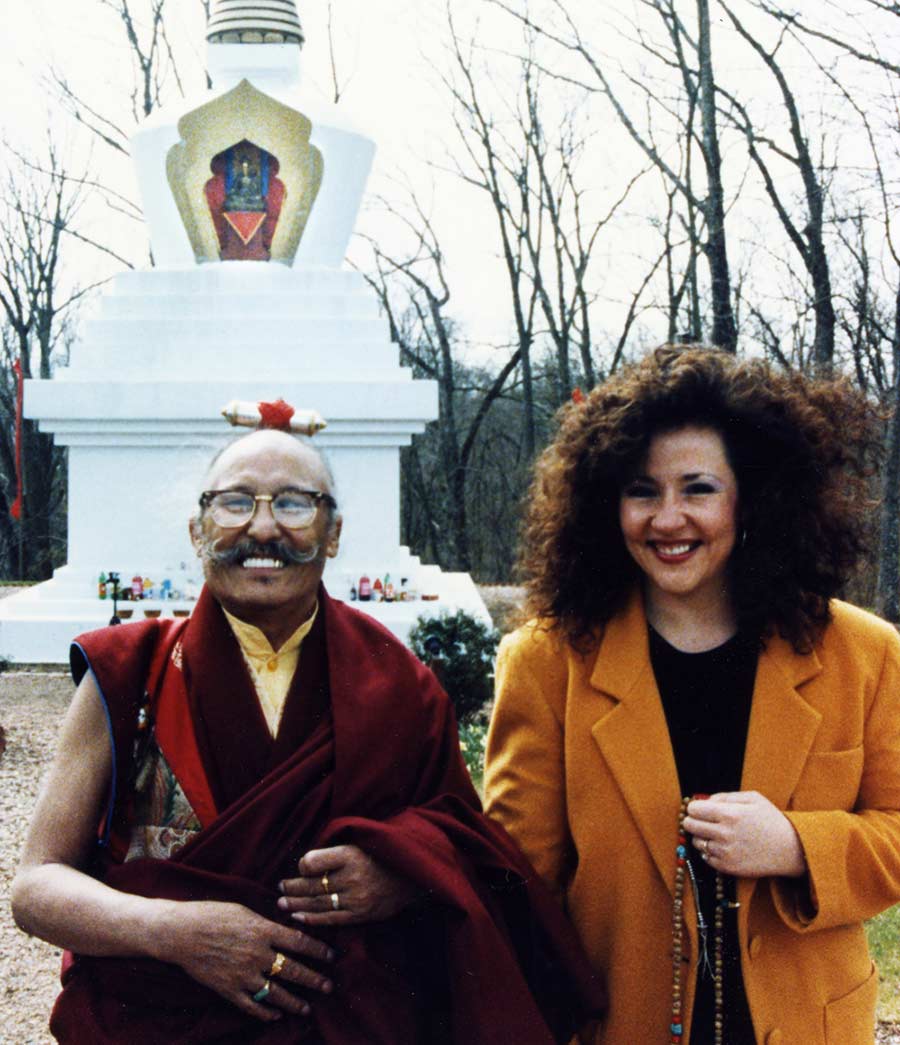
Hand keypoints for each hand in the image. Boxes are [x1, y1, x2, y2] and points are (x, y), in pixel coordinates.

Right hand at [162, 899, 334, 1021]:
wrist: (181, 933)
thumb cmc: (212, 914)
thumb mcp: (244, 911)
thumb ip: (266, 923)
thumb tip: (286, 928)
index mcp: (262, 930)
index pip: (298, 941)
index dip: (318, 950)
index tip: (332, 956)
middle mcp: (256, 954)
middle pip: (292, 970)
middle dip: (313, 979)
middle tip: (328, 987)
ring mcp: (242, 975)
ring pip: (275, 993)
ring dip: (294, 1002)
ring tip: (307, 1008)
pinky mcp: (228, 990)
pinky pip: (252, 1006)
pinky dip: (266, 1013)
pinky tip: (276, 1015)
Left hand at [278, 844, 421, 926]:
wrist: (410, 874)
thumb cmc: (379, 855)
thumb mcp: (359, 843)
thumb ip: (333, 853)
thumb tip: (304, 865)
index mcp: (351, 854)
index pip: (313, 861)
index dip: (302, 865)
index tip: (298, 867)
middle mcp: (352, 876)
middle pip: (312, 885)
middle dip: (292, 888)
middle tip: (279, 888)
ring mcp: (357, 898)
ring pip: (318, 904)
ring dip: (296, 905)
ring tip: (282, 903)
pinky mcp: (361, 914)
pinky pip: (331, 919)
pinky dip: (312, 919)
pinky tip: (297, 917)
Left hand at [683, 791, 806, 878]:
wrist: (791, 850)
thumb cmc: (771, 820)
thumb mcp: (752, 798)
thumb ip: (725, 796)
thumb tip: (704, 801)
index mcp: (729, 814)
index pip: (693, 809)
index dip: (695, 807)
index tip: (700, 808)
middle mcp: (724, 834)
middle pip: (690, 826)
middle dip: (694, 821)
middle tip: (704, 820)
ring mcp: (725, 853)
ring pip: (696, 842)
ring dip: (702, 836)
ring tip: (716, 834)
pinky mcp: (728, 867)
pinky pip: (706, 857)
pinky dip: (710, 851)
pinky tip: (723, 846)